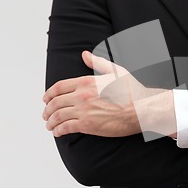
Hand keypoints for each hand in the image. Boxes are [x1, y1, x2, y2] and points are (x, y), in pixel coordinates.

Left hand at [42, 51, 175, 137]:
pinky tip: (57, 132)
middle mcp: (81, 95)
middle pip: (55, 102)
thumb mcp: (116, 71)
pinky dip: (58, 131)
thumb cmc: (133, 91)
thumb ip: (98, 63)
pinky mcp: (87, 125)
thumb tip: (85, 54)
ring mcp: (83, 111)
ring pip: (57, 116)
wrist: (142, 109)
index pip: (59, 87)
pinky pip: (66, 128)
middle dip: (47, 110)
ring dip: (50, 121)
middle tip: (46, 114)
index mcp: (86, 81)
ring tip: (49, 125)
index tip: (46, 99)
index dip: (49, 94)